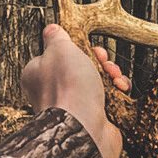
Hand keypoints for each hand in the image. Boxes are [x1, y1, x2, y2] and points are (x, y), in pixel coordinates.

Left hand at [20, 25, 130, 157]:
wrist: (83, 129)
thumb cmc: (67, 88)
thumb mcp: (60, 49)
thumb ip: (56, 37)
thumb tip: (52, 29)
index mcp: (38, 75)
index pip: (57, 55)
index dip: (76, 48)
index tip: (88, 46)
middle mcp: (53, 92)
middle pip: (81, 66)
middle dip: (99, 61)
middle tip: (103, 62)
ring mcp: (74, 106)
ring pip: (97, 81)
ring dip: (111, 74)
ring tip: (114, 76)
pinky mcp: (93, 118)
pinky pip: (108, 98)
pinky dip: (117, 91)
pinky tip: (119, 89)